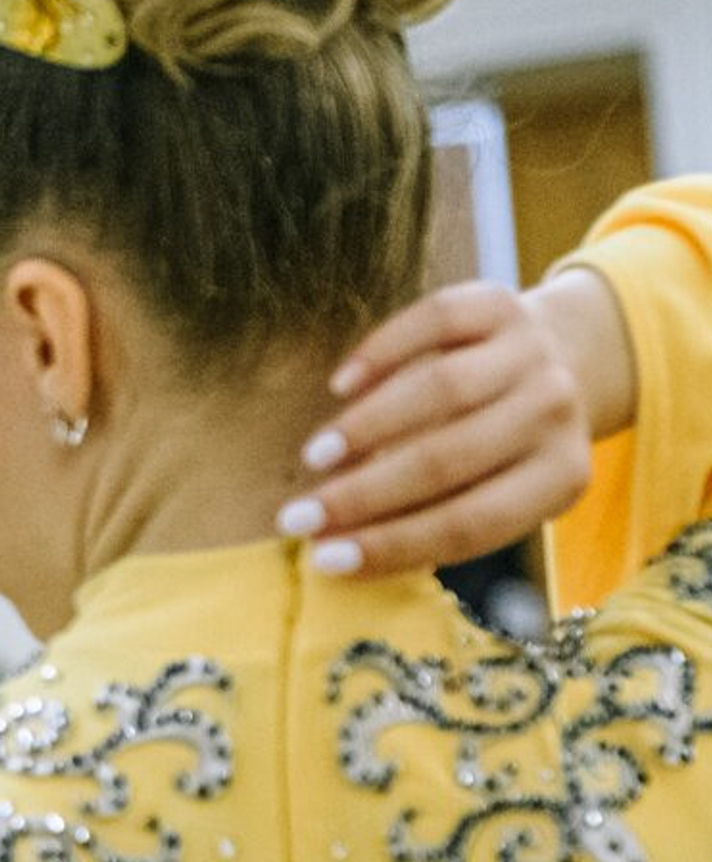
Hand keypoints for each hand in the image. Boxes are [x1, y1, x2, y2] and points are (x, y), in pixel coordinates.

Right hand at [277, 279, 593, 576]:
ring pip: (442, 389)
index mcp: (560, 476)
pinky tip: (340, 385)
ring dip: (366, 426)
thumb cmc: (503, 446)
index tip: (325, 559)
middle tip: (298, 516)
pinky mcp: (500, 302)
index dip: (393, 544)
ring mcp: (532, 351)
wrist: (564, 358)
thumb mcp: (490, 489)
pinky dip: (382, 352)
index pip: (471, 523)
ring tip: (313, 457)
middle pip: (450, 458)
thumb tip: (333, 544)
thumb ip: (429, 514)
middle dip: (364, 493)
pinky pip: (436, 320)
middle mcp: (554, 412)